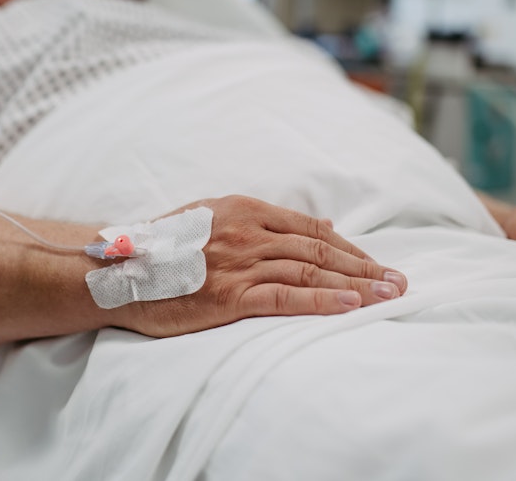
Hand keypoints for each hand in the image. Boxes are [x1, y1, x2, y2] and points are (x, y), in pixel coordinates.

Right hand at [117, 195, 407, 337]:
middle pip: (319, 249)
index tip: (376, 264)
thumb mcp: (213, 218)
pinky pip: (284, 296)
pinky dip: (320, 300)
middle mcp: (246, 231)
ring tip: (388, 295)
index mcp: (243, 209)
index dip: (349, 248)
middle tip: (399, 282)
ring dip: (355, 284)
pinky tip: (349, 306)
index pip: (311, 229)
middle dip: (364, 267)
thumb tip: (320, 227)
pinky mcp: (228, 295)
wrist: (116, 270)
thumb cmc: (162, 246)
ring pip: (309, 271)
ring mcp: (238, 262)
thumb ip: (263, 222)